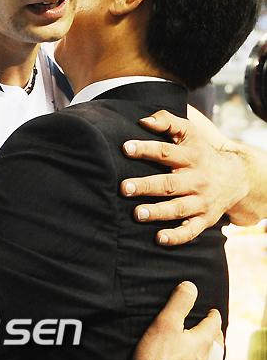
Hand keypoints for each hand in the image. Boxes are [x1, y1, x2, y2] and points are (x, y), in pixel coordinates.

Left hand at [120, 109, 247, 244]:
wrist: (234, 178)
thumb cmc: (200, 152)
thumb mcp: (189, 132)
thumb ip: (167, 122)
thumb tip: (144, 121)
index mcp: (190, 157)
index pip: (166, 152)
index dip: (146, 149)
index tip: (126, 148)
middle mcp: (196, 180)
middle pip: (169, 184)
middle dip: (146, 186)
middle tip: (124, 187)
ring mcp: (200, 201)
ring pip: (178, 208)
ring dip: (157, 212)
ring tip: (136, 213)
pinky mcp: (203, 220)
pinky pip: (190, 231)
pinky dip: (176, 236)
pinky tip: (159, 238)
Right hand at [132, 282, 222, 359]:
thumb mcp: (164, 323)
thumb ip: (179, 302)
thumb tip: (191, 286)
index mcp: (203, 343)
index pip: (213, 324)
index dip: (213, 315)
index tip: (213, 311)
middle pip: (218, 345)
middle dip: (216, 335)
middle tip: (213, 329)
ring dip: (212, 356)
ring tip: (208, 351)